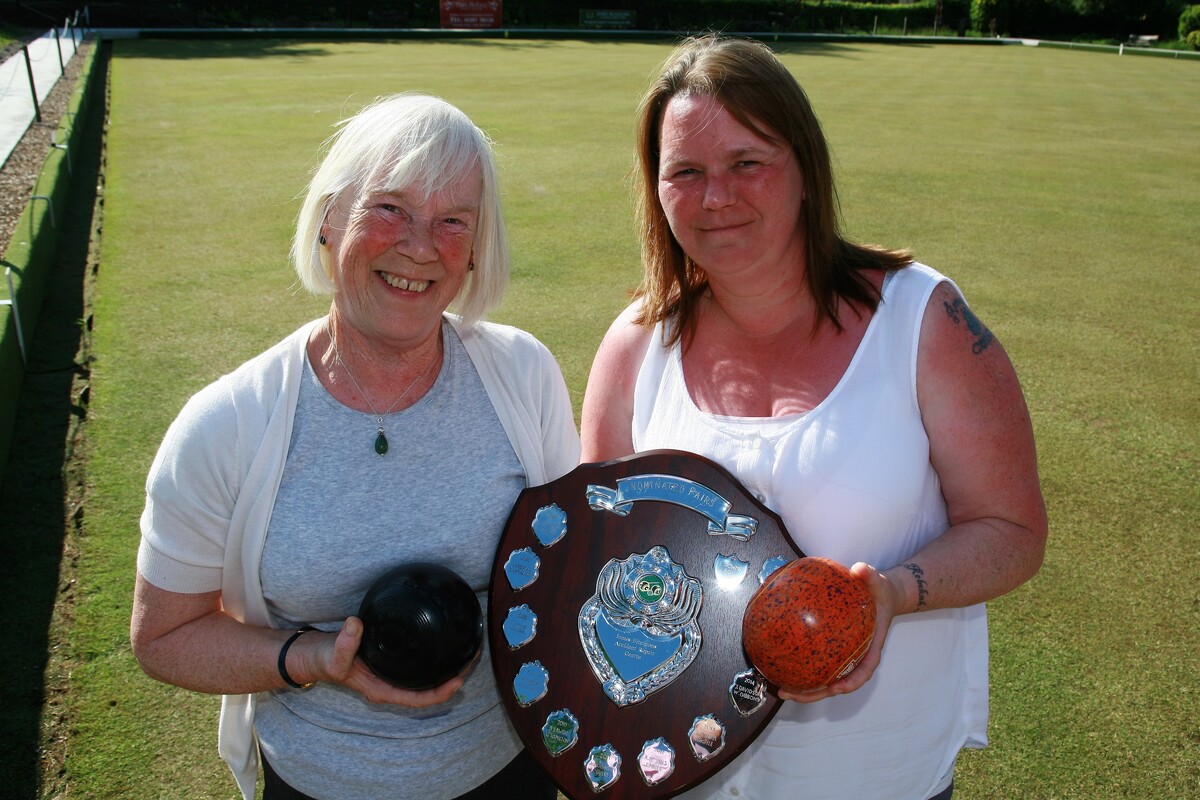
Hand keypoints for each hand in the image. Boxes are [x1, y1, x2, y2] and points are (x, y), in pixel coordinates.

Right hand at [301, 616, 468, 707]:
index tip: (459, 681)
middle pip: (428, 689)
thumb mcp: (332, 655)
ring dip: (448, 667)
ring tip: (468, 651)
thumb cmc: (324, 660)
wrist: (314, 655)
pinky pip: (419, 664)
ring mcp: (392, 673)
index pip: (417, 699)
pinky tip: (445, 642)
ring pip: (426, 677)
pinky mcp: (392, 660)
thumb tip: (355, 624)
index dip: (439, 694)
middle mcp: (390, 684)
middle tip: (473, 658)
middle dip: (452, 678)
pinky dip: (434, 656)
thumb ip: (344, 643)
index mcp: (381, 690)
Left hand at [777, 562, 902, 703]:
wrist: (881, 595)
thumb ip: (869, 575)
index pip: (864, 671)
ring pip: (824, 679)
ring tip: (780, 689)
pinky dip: (800, 666)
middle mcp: (856, 658)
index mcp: (870, 648)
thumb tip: (859, 569)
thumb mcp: (877, 581)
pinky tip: (779, 664)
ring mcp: (844, 657)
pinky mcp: (833, 651)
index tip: (835, 689)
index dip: (850, 683)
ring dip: (804, 689)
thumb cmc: (879, 591)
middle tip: (791, 694)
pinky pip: (817, 662)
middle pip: (837, 685)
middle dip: (815, 694)